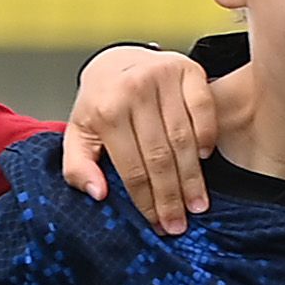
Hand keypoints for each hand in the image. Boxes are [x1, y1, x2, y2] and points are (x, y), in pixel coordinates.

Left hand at [61, 44, 216, 233]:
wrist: (116, 60)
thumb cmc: (100, 103)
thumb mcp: (79, 134)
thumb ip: (77, 166)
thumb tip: (97, 193)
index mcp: (105, 110)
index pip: (132, 168)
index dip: (146, 201)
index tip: (157, 225)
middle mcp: (134, 90)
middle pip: (160, 157)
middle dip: (171, 197)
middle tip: (179, 224)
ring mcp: (163, 77)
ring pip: (184, 139)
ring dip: (192, 177)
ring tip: (197, 204)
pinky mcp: (187, 70)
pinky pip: (204, 110)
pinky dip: (207, 137)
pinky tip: (204, 159)